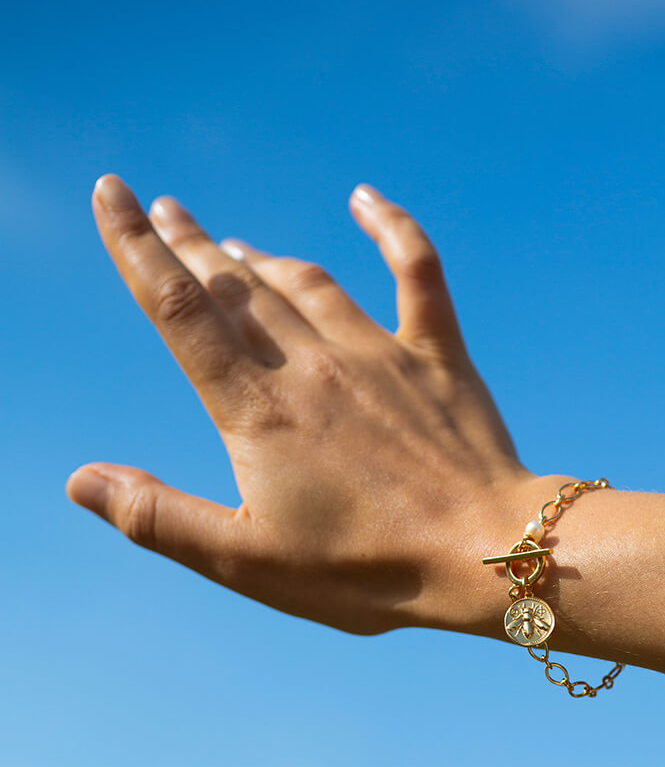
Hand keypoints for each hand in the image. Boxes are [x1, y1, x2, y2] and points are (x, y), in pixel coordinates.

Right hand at [67, 175, 544, 635]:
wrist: (483, 555)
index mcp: (257, 409)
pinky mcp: (438, 355)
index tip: (112, 196)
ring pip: (305, 280)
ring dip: (262, 257)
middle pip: (236, 286)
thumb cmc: (365, 570)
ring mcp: (379, 353)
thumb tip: (80, 479)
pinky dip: (391, 227)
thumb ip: (158, 517)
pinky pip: (416, 269)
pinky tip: (365, 198)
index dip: (137, 249)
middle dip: (190, 244)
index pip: (179, 310)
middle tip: (162, 208)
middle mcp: (311, 365)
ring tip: (232, 246)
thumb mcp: (246, 560)